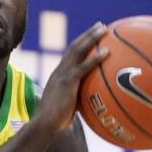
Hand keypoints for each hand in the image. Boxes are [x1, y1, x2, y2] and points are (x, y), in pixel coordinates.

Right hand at [35, 22, 109, 137]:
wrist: (44, 126)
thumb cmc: (55, 123)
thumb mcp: (68, 108)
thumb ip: (79, 101)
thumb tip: (94, 105)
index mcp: (59, 76)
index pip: (70, 55)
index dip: (81, 44)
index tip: (92, 36)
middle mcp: (60, 71)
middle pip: (74, 47)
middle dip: (88, 35)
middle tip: (101, 25)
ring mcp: (62, 75)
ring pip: (77, 50)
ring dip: (91, 38)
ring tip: (104, 29)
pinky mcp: (67, 82)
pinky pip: (83, 67)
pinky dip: (95, 58)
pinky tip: (107, 52)